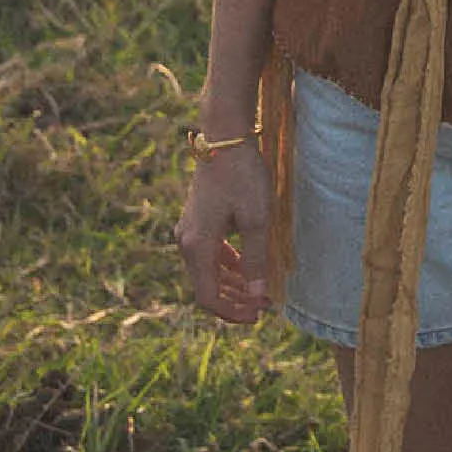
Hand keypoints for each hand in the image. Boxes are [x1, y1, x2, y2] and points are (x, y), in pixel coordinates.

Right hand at [174, 144, 273, 324]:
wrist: (225, 138)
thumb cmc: (243, 175)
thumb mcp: (256, 218)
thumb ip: (255, 259)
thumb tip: (256, 295)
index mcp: (197, 247)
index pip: (208, 297)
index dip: (233, 312)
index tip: (258, 314)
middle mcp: (186, 242)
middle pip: (207, 286)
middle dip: (236, 300)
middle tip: (264, 305)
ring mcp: (189, 230)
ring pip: (209, 270)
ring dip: (233, 283)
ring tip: (260, 289)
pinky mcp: (197, 219)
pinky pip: (210, 253)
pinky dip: (228, 264)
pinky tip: (247, 266)